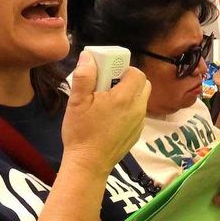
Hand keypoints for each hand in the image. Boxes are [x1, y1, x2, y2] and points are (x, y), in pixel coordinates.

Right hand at [62, 53, 150, 177]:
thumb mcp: (76, 101)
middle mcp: (138, 109)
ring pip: (141, 100)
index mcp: (125, 98)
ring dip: (128, 95)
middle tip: (108, 86)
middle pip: (143, 85)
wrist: (89, 164)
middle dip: (128, 80)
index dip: (123, 69)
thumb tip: (89, 56)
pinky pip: (137, 114)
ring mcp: (140, 122)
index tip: (108, 73)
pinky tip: (109, 118)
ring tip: (106, 102)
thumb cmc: (81, 132)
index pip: (137, 73)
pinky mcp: (137, 133)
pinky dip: (128, 110)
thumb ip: (84, 76)